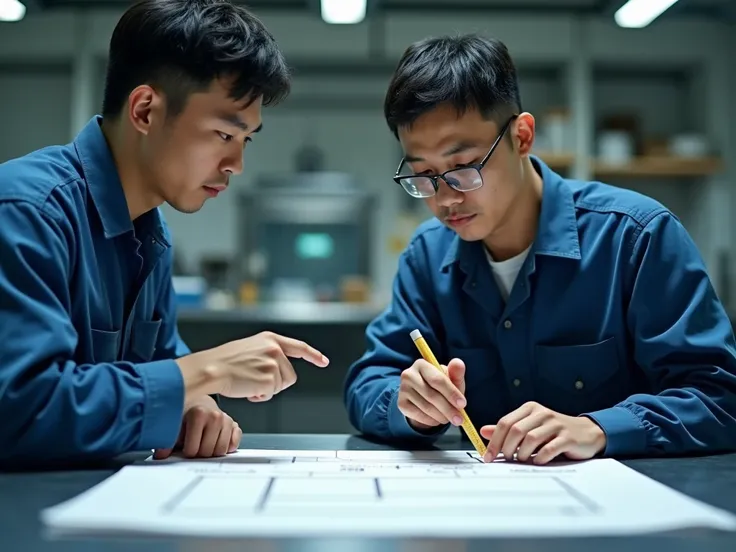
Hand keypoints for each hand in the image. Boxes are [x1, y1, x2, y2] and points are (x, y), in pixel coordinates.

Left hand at [153, 396, 240, 459]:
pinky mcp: (235, 425)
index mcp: (199, 414)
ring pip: (221, 451)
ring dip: (212, 451)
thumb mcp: (173, 424)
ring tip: (203, 443)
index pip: (193, 450)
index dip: (186, 452)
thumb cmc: (185, 412)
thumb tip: (161, 455)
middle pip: (207, 452)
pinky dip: (226, 446)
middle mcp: (215, 416)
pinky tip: (216, 441)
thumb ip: (166, 441)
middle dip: (199, 453)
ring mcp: (226, 420)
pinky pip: (234, 443)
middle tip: (194, 446)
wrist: (198, 400)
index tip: (184, 447)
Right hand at [177, 331, 328, 401]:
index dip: (313, 355)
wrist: (211, 369)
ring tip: (248, 383)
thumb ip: (267, 353)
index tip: (323, 361)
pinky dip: (260, 396)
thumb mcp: (250, 348)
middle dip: (276, 383)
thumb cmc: (224, 362)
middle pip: (290, 375)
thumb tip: (279, 368)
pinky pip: (272, 394)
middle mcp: (275, 349)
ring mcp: (273, 363)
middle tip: (255, 381)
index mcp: (270, 339)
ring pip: (282, 385)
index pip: (299, 347)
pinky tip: (247, 389)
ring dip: (267, 389)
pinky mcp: (269, 378)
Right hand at [398, 358, 466, 430]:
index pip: (437, 380)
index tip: (462, 404)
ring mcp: (403, 389)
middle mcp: (409, 374)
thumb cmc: (441, 386)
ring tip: (449, 418)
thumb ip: (456, 373)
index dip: (451, 393)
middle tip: (459, 419)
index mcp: (422, 364)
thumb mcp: (451, 379)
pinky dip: (431, 420)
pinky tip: (438, 419)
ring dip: (441, 416)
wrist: (424, 396)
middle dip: (448, 409)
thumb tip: (458, 363)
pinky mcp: (401, 403)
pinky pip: (419, 415)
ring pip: (426, 407)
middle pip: (431, 395)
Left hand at [480, 401, 605, 464]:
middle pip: (516, 430)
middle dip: (506, 448)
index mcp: (530, 409)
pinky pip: (548, 449)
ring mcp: (556, 424)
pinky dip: (539, 458)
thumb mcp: (529, 427)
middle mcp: (542, 413)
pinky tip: (537, 462)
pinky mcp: (568, 437)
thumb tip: (483, 431)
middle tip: (506, 459)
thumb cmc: (554, 432)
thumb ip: (507, 430)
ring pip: (530, 439)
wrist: (587, 433)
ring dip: (522, 454)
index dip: (494, 441)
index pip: (505, 422)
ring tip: (521, 460)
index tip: (488, 457)